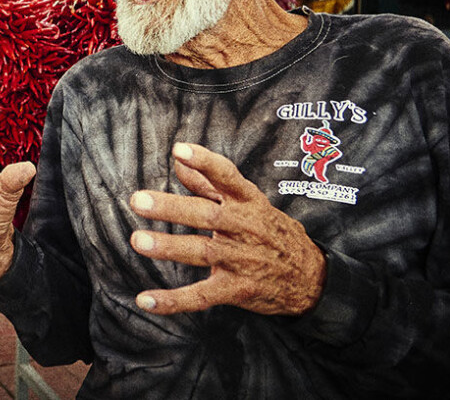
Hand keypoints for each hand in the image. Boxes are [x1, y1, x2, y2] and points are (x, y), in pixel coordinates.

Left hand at [129, 142, 325, 315]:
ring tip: (138, 241)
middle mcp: (243, 228)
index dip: (204, 162)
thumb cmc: (269, 231)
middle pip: (205, 215)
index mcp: (246, 201)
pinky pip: (202, 296)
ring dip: (168, 247)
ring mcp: (240, 260)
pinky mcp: (236, 289)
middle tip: (138, 201)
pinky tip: (145, 300)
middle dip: (171, 208)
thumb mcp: (248, 201)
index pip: (226, 177)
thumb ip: (209, 181)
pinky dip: (173, 300)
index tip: (179, 150)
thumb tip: (179, 160)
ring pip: (201, 251)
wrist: (311, 277)